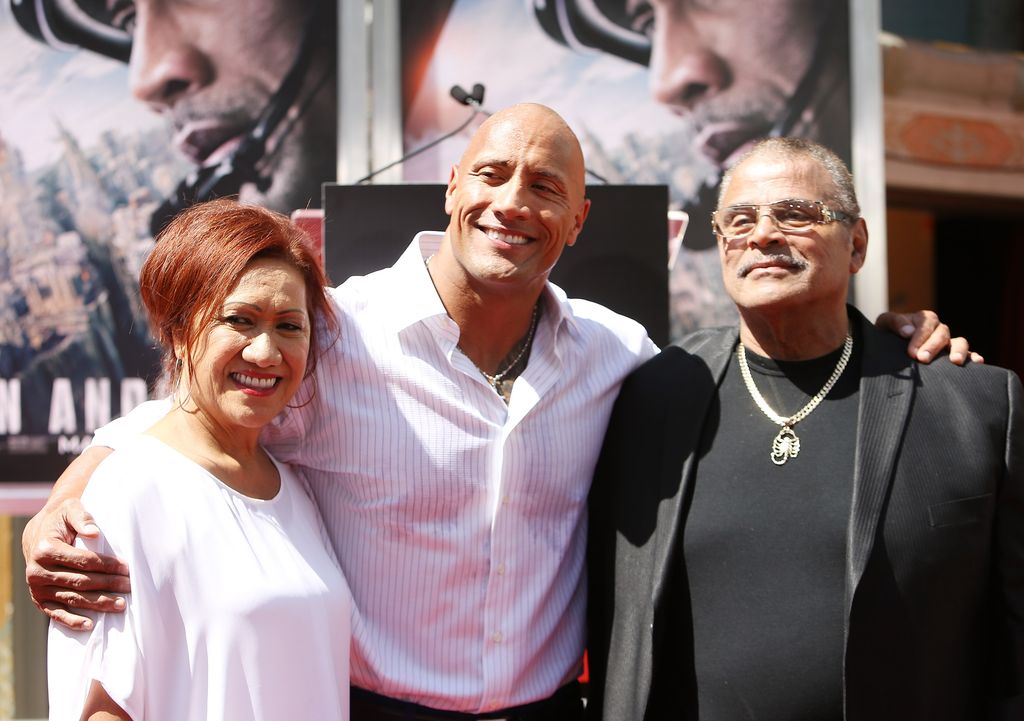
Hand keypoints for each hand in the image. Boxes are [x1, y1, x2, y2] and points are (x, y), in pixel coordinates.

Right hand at [23, 497, 129, 629]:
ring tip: (121, 605)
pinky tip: (90, 624)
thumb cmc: (61, 520)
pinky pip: (56, 613)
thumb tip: (94, 532)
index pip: (84, 561)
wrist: (38, 534)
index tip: (128, 568)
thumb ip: (82, 518)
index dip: (108, 565)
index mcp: (45, 549)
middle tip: (130, 587)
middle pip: (81, 581)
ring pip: (73, 598)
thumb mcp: (70, 510)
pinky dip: (72, 621)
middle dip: (109, 585)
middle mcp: (38, 571)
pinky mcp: (39, 599)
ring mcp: (37, 588)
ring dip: (98, 603)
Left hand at [875, 310, 984, 365]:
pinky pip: (969, 354)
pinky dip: (974, 357)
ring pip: (960, 341)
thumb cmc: (888, 334)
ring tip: (955, 361)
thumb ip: (895, 323)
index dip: (920, 337)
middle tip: (923, 359)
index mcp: (923, 319)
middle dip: (933, 346)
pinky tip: (978, 362)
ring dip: (959, 350)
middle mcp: (938, 329)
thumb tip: (908, 331)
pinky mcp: (953, 354)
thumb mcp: (885, 323)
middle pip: (942, 334)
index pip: (926, 324)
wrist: (890, 346)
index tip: (911, 352)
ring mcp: (948, 342)